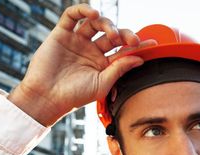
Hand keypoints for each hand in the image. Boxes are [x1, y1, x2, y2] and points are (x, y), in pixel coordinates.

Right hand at [8, 4, 156, 125]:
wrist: (47, 98)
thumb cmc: (73, 97)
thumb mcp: (101, 84)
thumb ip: (119, 69)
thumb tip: (139, 58)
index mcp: (102, 64)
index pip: (123, 50)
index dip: (137, 46)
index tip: (152, 44)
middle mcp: (91, 50)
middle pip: (111, 34)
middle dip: (124, 34)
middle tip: (131, 41)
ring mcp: (77, 41)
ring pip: (95, 23)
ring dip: (107, 23)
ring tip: (111, 33)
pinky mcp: (61, 34)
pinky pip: (72, 16)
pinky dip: (83, 10)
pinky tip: (93, 15)